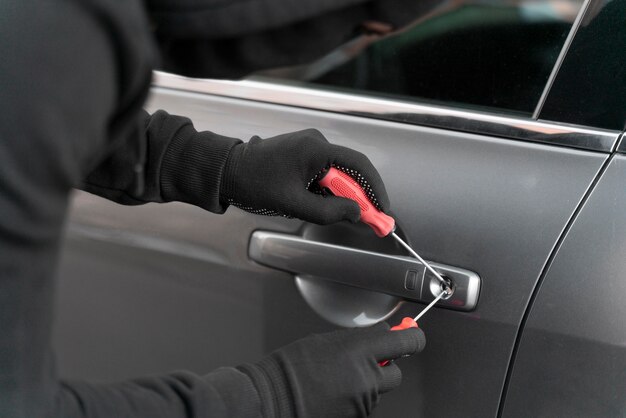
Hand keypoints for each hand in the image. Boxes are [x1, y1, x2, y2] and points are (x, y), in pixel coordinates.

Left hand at [219, 129, 389, 223]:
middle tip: (369, 219)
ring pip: (336, 174)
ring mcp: (308, 147)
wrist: (226, 171)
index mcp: (316, 149)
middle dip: (360, 197)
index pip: (359, 166)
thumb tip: (354, 214)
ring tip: (339, 215)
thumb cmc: (253, 182)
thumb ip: (328, 211)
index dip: (375, 189)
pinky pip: (324, 173)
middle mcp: (316, 143)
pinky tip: (322, 205)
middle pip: (350, 171)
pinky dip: (328, 190)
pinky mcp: (301, 155)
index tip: (382, 209)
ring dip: (341, 195)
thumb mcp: (293, 204)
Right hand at [238, 323, 425, 417]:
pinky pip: (365, 404)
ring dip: (367, 383)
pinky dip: (355, 398)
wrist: (274, 397)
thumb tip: (379, 336)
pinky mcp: (357, 416)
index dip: (413, 337)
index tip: (413, 335)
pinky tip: (334, 392)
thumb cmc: (293, 366)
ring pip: (379, 390)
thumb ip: (358, 339)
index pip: (406, 341)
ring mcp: (362, 400)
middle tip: (371, 362)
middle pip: (397, 372)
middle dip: (387, 366)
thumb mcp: (326, 340)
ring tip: (338, 378)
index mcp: (359, 350)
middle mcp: (366, 376)